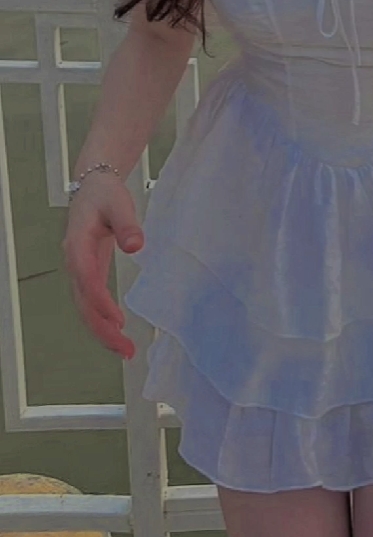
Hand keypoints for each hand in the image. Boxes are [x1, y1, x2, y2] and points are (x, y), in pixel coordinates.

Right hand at [62, 176, 143, 360]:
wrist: (92, 186)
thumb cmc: (104, 195)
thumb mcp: (118, 203)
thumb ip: (127, 224)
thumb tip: (135, 246)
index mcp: (78, 243)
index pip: (86, 278)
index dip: (100, 301)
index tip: (117, 320)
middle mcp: (74, 261)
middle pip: (82, 302)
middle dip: (101, 329)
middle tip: (125, 349)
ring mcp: (79, 269)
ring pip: (84, 307)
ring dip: (102, 330)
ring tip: (125, 349)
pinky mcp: (88, 271)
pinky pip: (91, 301)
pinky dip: (101, 318)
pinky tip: (117, 330)